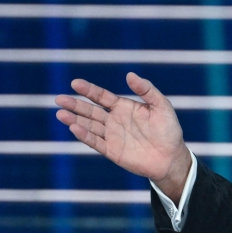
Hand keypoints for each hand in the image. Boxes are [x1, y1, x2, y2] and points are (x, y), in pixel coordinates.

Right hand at [54, 72, 191, 202]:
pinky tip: (74, 129)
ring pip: (89, 126)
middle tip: (59, 99)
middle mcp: (114, 120)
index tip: (75, 83)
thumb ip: (147, 90)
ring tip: (61, 114)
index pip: (102, 96)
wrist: (172, 157)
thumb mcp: (162, 106)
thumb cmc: (169, 130)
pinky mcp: (112, 151)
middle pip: (90, 110)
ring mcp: (111, 136)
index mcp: (124, 107)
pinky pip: (95, 142)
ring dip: (75, 120)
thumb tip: (129, 75)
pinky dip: (85, 136)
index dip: (89, 90)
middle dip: (75, 105)